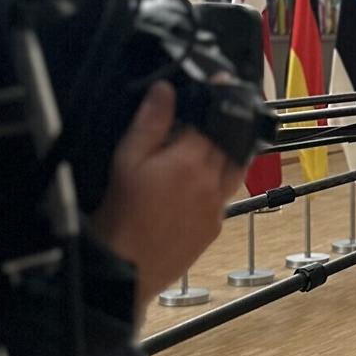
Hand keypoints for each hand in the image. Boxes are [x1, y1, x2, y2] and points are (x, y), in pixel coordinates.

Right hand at [90, 82, 243, 317]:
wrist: (127, 269)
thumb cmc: (121, 217)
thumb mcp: (127, 160)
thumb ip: (150, 123)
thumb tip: (164, 91)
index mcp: (191, 161)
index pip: (216, 121)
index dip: (216, 102)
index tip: (219, 86)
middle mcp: (212, 183)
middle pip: (231, 144)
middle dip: (222, 128)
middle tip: (207, 121)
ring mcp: (217, 207)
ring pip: (235, 170)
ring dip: (225, 156)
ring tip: (203, 150)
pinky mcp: (216, 227)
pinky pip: (225, 197)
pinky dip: (216, 185)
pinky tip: (194, 185)